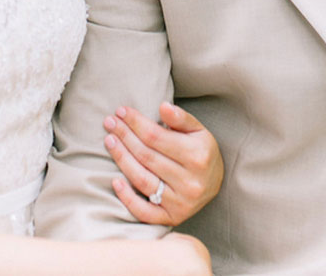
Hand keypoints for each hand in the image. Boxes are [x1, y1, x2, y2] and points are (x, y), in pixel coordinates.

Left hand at [103, 101, 223, 225]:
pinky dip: (128, 198)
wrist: (216, 183)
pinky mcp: (172, 218)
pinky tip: (115, 181)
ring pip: (143, 180)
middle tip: (109, 123)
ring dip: (122, 160)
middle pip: (147, 156)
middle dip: (125, 137)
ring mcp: (181, 203)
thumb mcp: (197, 130)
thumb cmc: (201, 150)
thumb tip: (162, 106)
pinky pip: (145, 212)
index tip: (121, 111)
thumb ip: (181, 118)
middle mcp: (190, 182)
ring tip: (110, 142)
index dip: (136, 123)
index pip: (156, 137)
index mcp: (197, 156)